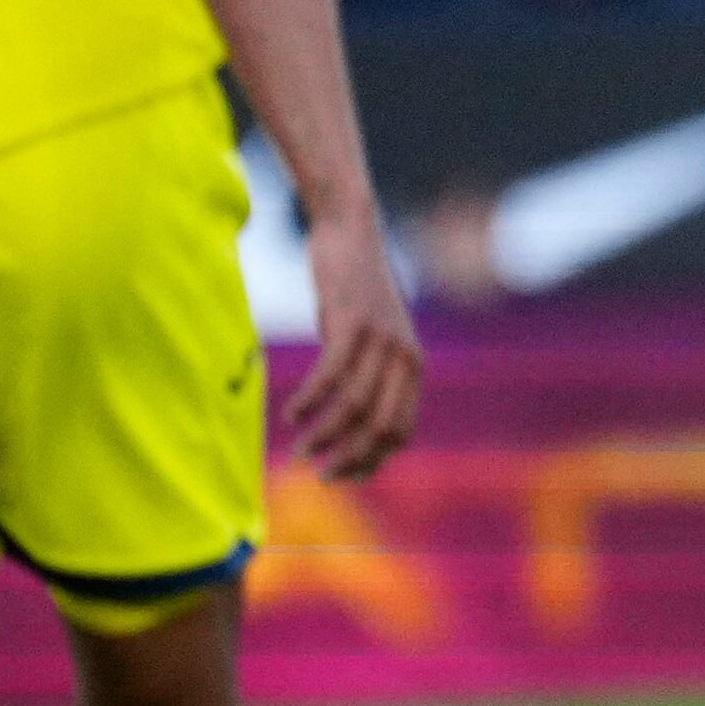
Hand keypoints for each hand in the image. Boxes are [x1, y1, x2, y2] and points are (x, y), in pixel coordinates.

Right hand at [283, 202, 424, 478]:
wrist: (350, 230)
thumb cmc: (352, 290)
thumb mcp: (368, 337)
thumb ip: (367, 374)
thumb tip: (347, 420)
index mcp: (412, 366)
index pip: (401, 431)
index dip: (372, 460)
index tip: (342, 476)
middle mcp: (404, 356)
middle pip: (380, 426)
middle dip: (349, 458)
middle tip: (318, 474)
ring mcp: (381, 339)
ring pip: (354, 405)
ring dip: (324, 436)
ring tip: (299, 452)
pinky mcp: (352, 322)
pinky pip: (331, 375)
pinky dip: (311, 400)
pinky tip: (291, 414)